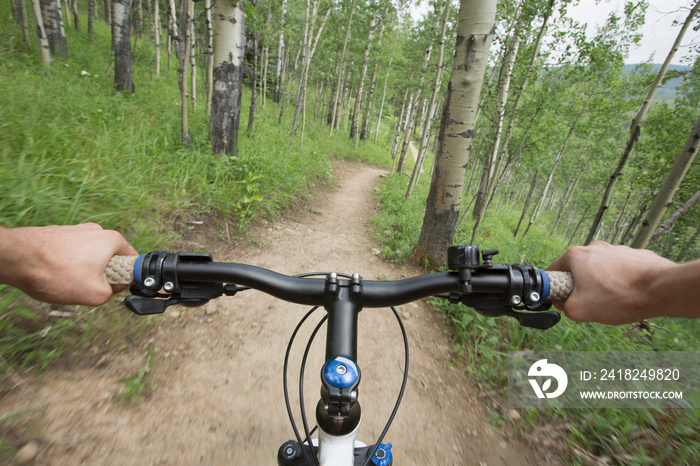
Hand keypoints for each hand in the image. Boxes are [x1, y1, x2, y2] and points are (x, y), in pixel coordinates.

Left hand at [0, 223, 137, 305]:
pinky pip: (72, 255)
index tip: (113, 287)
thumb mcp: (96, 294)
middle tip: (88, 287)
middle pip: (110, 259)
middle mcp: (96, 231)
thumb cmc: (55, 272)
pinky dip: (67, 267)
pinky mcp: (59, 235)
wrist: (17, 258)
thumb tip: (112, 287)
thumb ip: (113, 292)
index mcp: (111, 240)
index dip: (125, 278)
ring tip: (66, 282)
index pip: (132, 260)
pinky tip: (55, 276)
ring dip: (83, 272)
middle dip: (102, 275)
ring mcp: (76, 231)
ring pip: (89, 258)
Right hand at [547, 241, 675, 324]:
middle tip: (590, 302)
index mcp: (577, 256)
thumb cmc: (620, 297)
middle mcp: (595, 248)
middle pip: (577, 270)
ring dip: (601, 284)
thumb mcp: (578, 310)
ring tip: (613, 300)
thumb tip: (563, 302)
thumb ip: (562, 306)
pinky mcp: (634, 255)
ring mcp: (616, 250)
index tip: (565, 299)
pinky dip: (620, 282)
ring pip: (599, 270)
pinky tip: (628, 294)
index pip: (553, 270)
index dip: (556, 288)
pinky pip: (619, 270)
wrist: (661, 289)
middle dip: (581, 286)